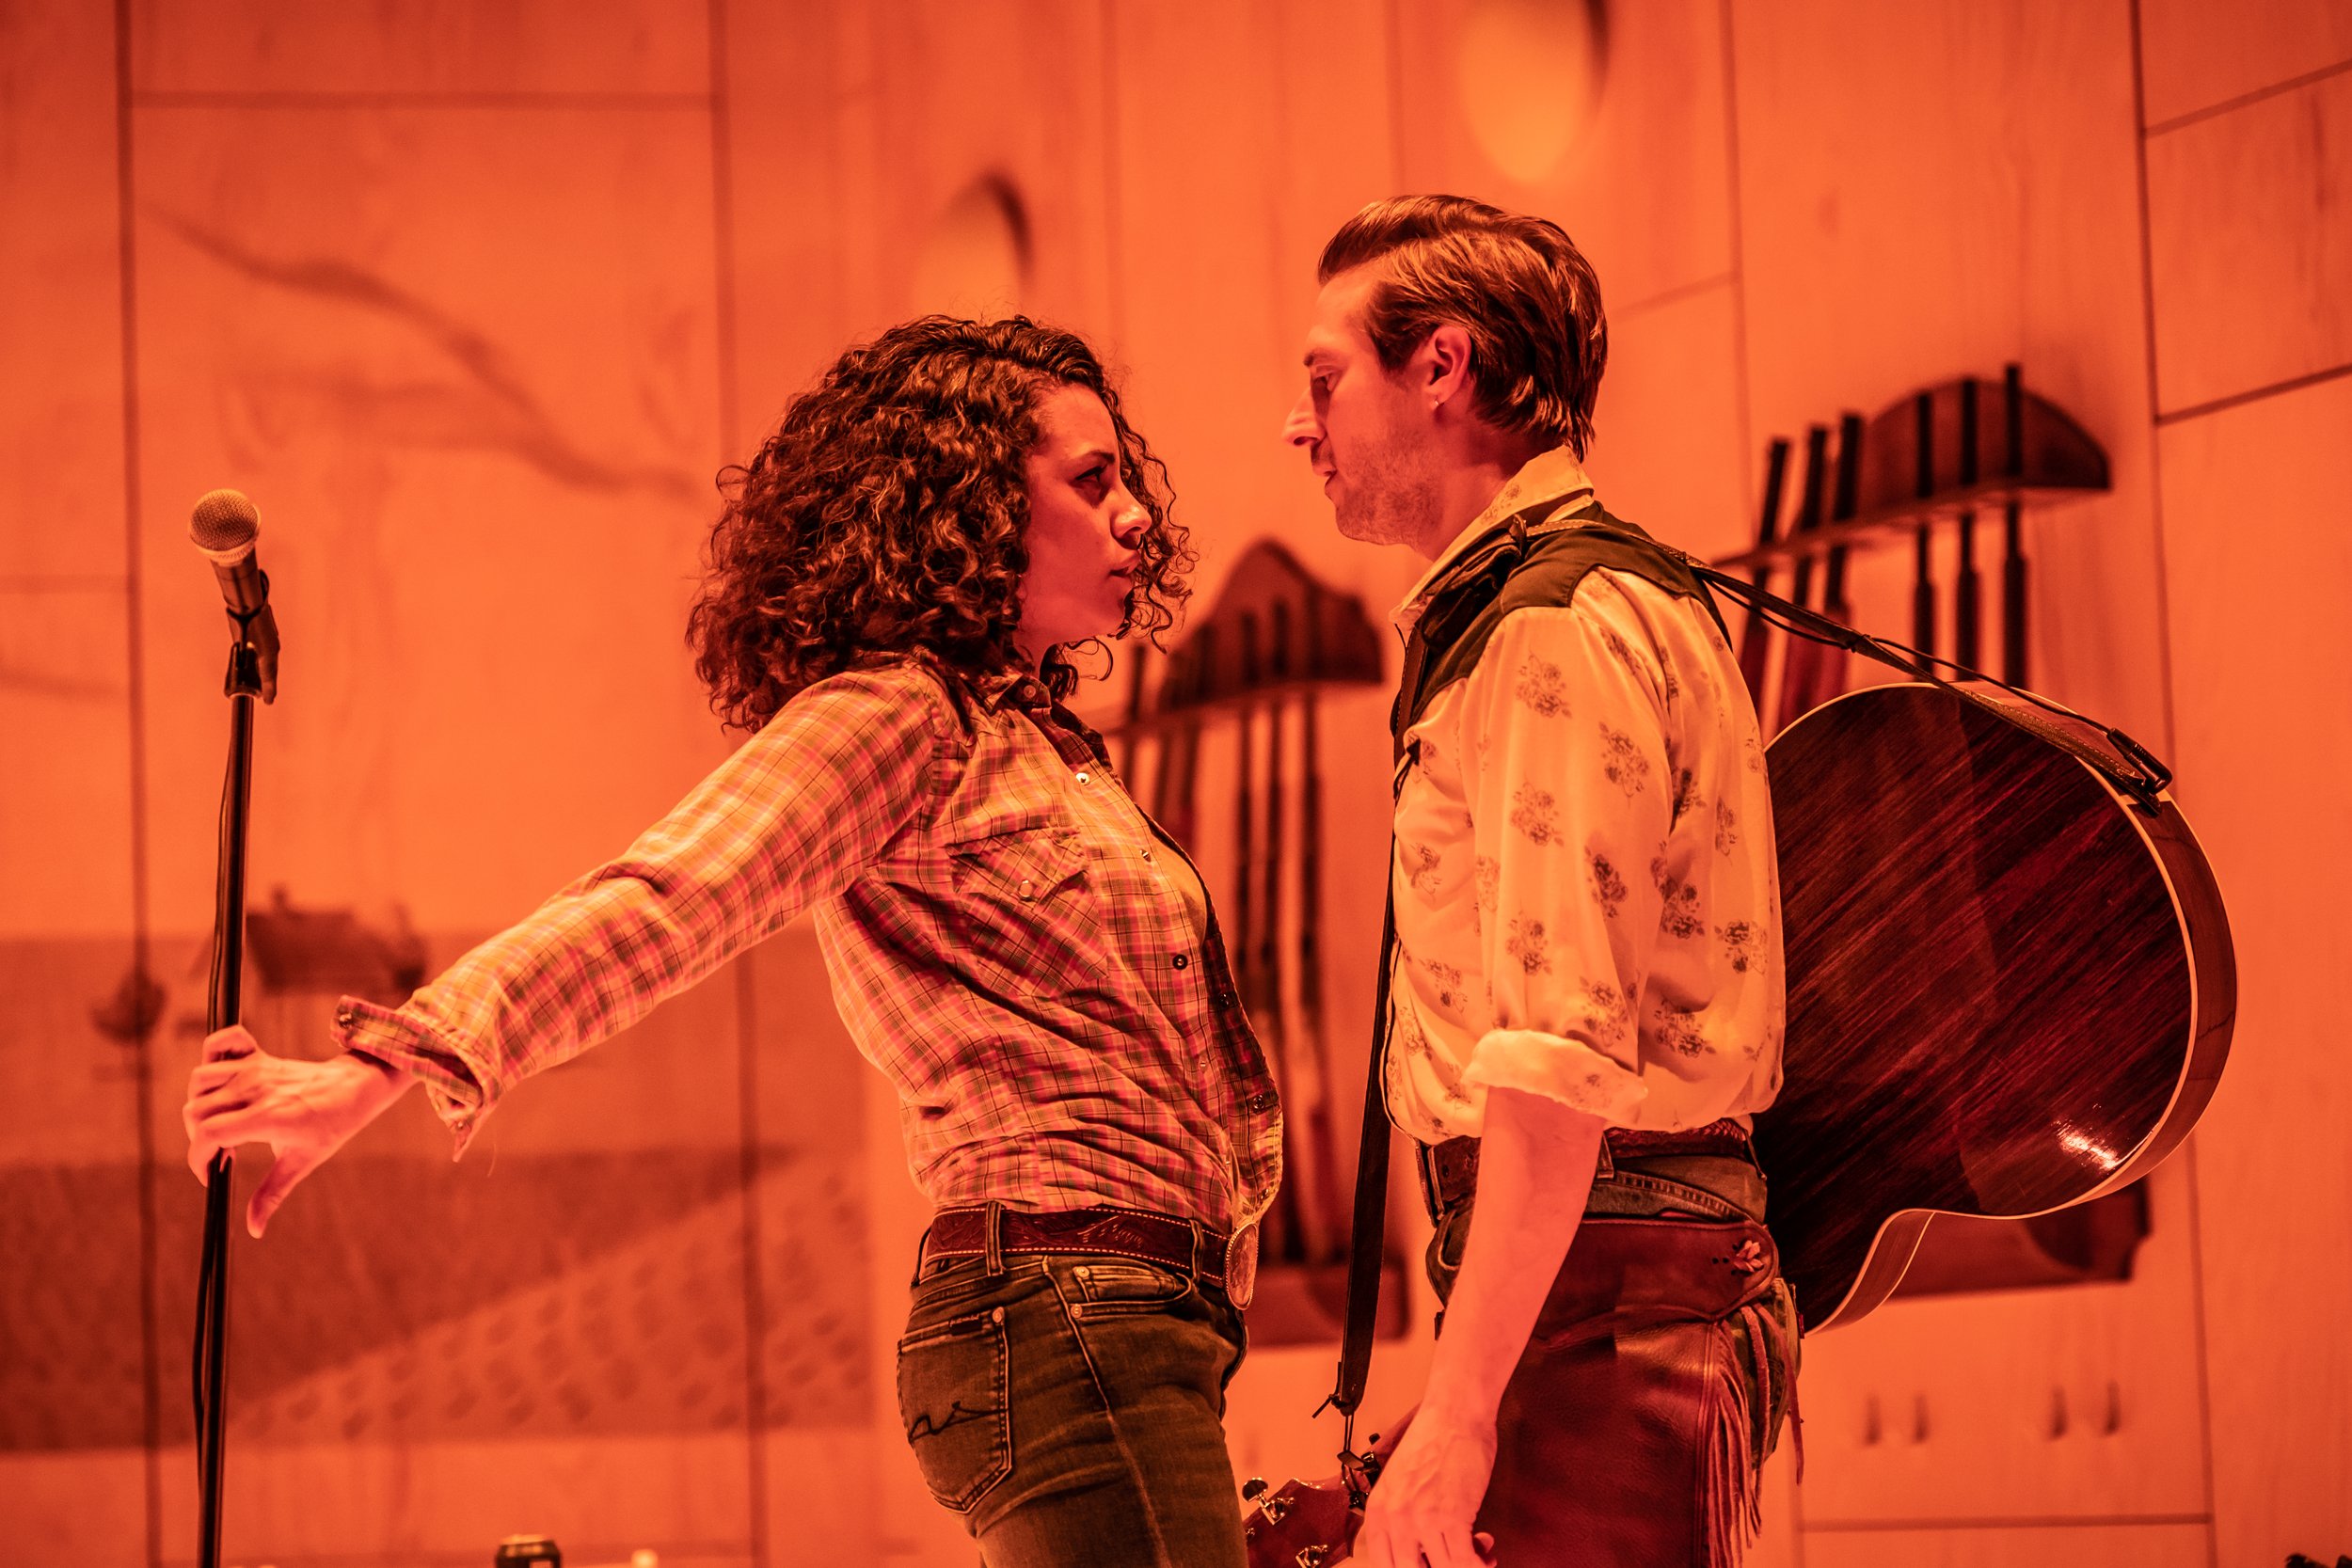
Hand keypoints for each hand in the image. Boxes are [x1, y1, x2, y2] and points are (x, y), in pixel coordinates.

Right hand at [182, 1026, 410, 1236]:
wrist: (355, 1088)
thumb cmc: (331, 1126)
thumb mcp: (302, 1162)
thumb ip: (272, 1194)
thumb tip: (253, 1230)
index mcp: (266, 1116)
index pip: (208, 1134)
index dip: (199, 1159)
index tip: (211, 1174)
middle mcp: (255, 1088)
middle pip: (196, 1110)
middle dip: (199, 1138)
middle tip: (224, 1152)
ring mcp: (256, 1068)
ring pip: (200, 1080)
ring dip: (200, 1103)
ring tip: (222, 1122)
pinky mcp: (258, 1055)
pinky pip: (223, 1040)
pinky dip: (212, 1051)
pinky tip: (220, 1077)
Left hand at [1356, 1405, 1497, 1567]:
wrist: (1455, 1414)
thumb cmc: (1433, 1441)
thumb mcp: (1401, 1483)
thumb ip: (1403, 1518)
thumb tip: (1422, 1553)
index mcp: (1378, 1511)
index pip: (1385, 1566)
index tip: (1430, 1564)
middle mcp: (1395, 1519)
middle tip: (1455, 1558)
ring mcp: (1422, 1520)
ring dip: (1466, 1565)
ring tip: (1478, 1550)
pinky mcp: (1452, 1517)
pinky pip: (1466, 1561)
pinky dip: (1480, 1562)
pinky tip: (1485, 1551)